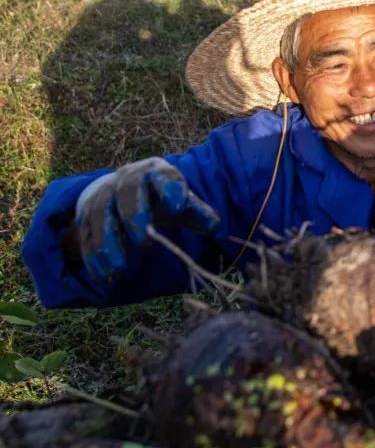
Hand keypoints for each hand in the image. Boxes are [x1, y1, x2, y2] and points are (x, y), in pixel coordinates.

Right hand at [76, 158, 219, 280]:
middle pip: (126, 194)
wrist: (126, 189)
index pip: (163, 176)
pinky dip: (93, 256)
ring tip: (120, 268)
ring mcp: (103, 194)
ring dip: (108, 242)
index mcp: (155, 172)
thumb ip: (199, 213)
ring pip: (100, 215)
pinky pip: (85, 233)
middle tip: (143, 243)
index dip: (171, 189)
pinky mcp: (86, 213)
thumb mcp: (183, 202)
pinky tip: (103, 276)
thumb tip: (214, 227)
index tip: (178, 207)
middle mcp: (126, 178)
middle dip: (134, 217)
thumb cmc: (163, 198)